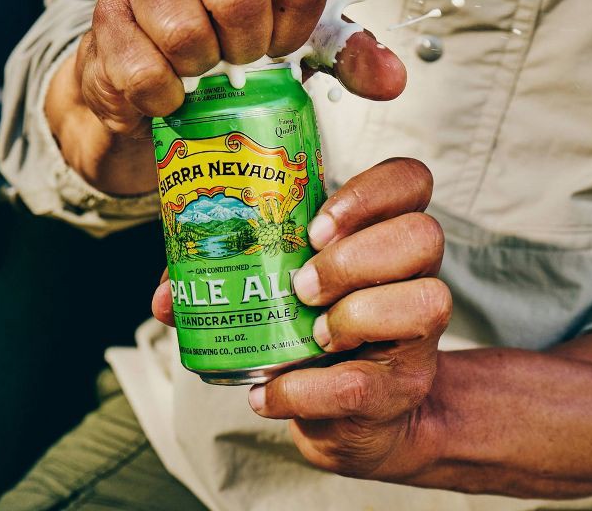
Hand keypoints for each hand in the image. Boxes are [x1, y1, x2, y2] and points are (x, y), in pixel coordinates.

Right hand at [45, 0, 406, 195]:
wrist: (143, 80)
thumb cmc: (223, 49)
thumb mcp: (289, 43)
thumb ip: (344, 53)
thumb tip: (394, 80)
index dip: (297, 31)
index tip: (278, 47)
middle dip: (247, 49)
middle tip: (235, 61)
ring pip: (188, 34)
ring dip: (202, 73)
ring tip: (197, 71)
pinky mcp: (102, 22)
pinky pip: (147, 72)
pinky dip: (166, 98)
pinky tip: (166, 90)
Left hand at [152, 157, 449, 480]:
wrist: (355, 412)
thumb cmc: (312, 327)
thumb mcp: (280, 285)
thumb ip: (226, 275)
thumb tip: (166, 297)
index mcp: (383, 230)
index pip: (410, 180)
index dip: (372, 192)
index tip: (317, 225)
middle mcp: (414, 274)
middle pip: (423, 235)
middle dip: (355, 256)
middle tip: (302, 284)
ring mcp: (417, 333)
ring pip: (425, 302)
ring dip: (352, 316)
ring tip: (309, 331)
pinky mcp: (401, 388)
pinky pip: (364, 383)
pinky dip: (305, 389)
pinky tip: (270, 390)